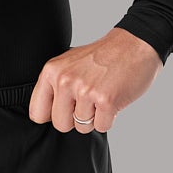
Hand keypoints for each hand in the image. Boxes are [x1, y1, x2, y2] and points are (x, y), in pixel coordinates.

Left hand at [28, 28, 161, 131]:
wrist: (135, 44)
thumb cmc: (103, 56)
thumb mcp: (69, 63)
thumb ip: (54, 85)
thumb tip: (42, 115)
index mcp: (51, 72)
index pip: (37, 113)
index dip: (53, 115)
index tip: (65, 108)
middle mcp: (65, 80)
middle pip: (60, 125)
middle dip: (75, 120)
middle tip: (88, 102)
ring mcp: (85, 91)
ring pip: (82, 127)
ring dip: (94, 117)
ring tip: (101, 96)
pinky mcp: (106, 100)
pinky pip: (101, 127)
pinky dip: (109, 118)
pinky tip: (113, 99)